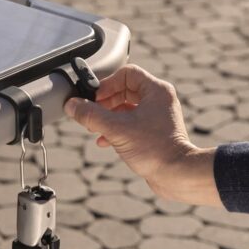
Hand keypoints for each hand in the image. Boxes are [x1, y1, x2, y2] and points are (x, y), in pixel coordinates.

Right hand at [64, 64, 221, 205]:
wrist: (177, 175)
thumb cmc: (155, 150)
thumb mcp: (115, 129)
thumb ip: (91, 115)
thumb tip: (72, 105)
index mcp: (156, 90)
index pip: (126, 73)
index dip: (106, 84)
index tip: (93, 98)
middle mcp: (159, 100)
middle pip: (124, 90)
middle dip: (104, 102)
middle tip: (91, 113)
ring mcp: (158, 116)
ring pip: (126, 108)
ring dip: (108, 117)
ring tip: (95, 128)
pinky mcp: (155, 132)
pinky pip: (131, 123)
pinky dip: (116, 129)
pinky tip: (105, 141)